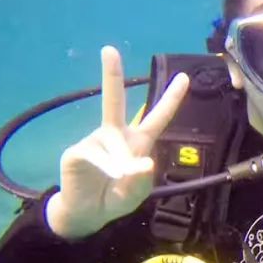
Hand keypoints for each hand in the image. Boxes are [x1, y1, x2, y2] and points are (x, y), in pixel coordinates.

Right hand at [45, 46, 188, 238]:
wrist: (87, 213)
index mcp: (138, 142)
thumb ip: (141, 180)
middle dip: (111, 74)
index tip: (184, 77)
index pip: (158, 117)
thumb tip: (143, 163)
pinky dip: (105, 167)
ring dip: (120, 163)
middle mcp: (116, 135)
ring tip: (117, 180)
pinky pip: (96, 155)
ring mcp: (95, 141)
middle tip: (109, 50)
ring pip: (113, 144)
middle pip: (115, 101)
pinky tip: (103, 176)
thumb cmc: (116, 198)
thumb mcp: (135, 194)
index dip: (171, 99)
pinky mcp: (77, 151)